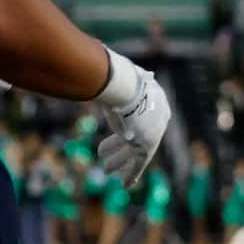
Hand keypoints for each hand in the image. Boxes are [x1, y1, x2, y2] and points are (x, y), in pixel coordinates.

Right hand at [94, 49, 169, 188]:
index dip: (125, 128)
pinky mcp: (148, 143)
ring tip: (107, 170)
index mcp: (154, 97)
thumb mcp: (110, 77)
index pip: (141, 117)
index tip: (117, 135)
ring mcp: (155, 130)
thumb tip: (84, 59)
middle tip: (107, 155)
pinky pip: (139, 162)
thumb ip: (105, 78)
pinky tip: (124, 184)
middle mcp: (159, 115)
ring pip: (136, 151)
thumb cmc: (112, 76)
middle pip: (138, 135)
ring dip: (120, 161)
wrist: (123, 83)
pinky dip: (131, 173)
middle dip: (122, 147)